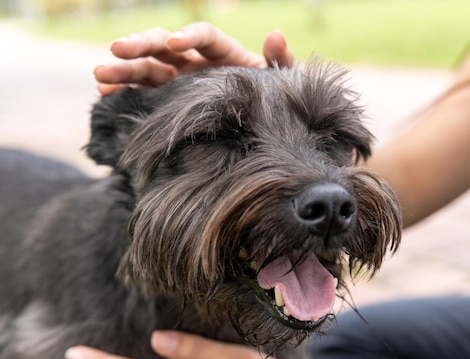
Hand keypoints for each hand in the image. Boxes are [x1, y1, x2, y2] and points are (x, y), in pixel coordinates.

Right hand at [94, 22, 293, 94]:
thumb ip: (280, 60)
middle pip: (163, 45)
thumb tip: (275, 36)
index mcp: (222, 51)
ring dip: (122, 69)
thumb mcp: (281, 80)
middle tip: (116, 50)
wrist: (262, 124)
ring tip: (100, 76)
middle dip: (140, 46)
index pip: (202, 36)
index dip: (189, 36)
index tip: (177, 44)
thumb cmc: (272, 96)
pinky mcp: (168, 98)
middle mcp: (194, 61)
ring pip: (146, 68)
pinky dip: (124, 92)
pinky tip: (105, 96)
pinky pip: (143, 92)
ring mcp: (178, 79)